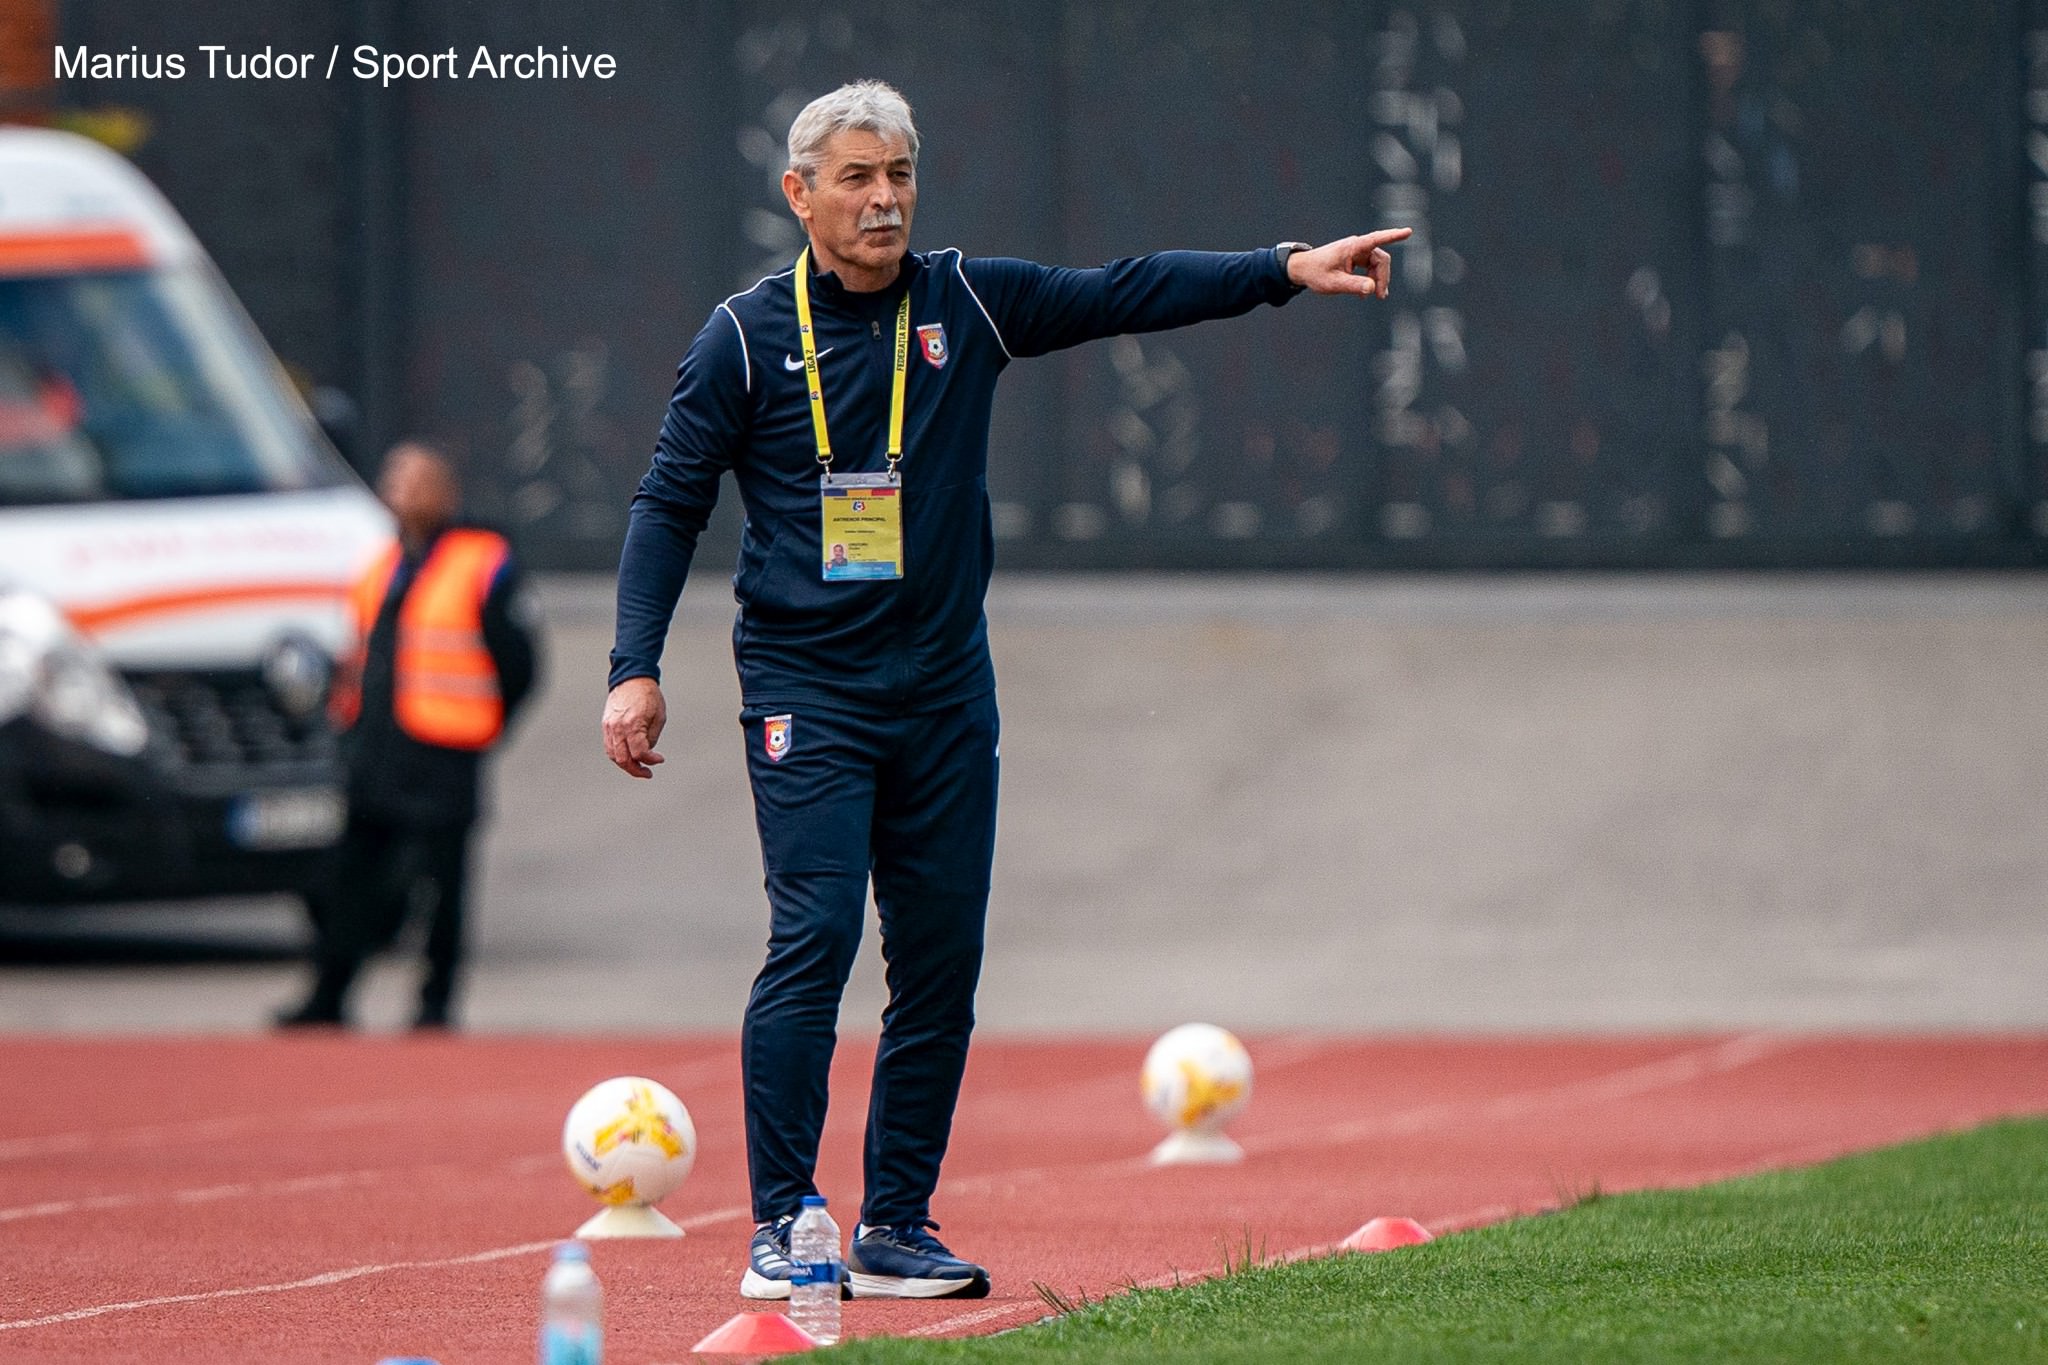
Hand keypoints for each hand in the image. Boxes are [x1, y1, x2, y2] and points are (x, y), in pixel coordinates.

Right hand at [602, 676, 666, 778]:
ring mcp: (609, 727)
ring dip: (626, 764)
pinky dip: (618, 756)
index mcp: (633, 724)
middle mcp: (618, 727)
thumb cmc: (648, 695)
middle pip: (623, 759)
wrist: (631, 678)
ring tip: (638, 767)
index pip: (639, 752)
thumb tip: (647, 754)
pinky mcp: (606, 725)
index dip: (650, 760)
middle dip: (636, 770)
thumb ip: (652, 738)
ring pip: (613, 755)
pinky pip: (609, 747)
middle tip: (647, 772)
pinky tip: (629, 757)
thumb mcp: (659, 717)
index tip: (659, 760)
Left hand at [1285, 229, 1413, 298]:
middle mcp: (1357, 246)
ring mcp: (1357, 251)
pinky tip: (1368, 292)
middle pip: (1381, 259)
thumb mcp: (1334, 283)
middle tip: (1380, 296)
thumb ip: (1353, 286)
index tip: (1408, 232)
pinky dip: (1371, 278)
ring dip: (1378, 279)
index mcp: (1352, 247)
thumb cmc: (1316, 273)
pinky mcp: (1356, 257)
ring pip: (1377, 264)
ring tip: (1377, 296)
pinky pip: (1371, 267)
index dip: (1393, 236)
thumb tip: (1372, 289)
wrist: (1303, 269)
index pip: (1376, 239)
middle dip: (1383, 277)